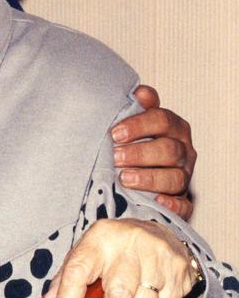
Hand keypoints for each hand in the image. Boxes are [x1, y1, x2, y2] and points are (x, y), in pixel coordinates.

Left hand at [36, 218, 198, 297]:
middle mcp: (128, 243)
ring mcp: (158, 255)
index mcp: (97, 238)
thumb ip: (63, 284)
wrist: (156, 234)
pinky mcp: (180, 270)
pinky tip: (147, 295)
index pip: (77, 272)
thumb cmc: (110, 251)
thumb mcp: (83, 258)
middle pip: (118, 296)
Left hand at [111, 85, 195, 218]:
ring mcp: (183, 177)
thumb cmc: (130, 144)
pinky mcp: (181, 202)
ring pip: (175, 178)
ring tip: (124, 178)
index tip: (115, 133)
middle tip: (115, 157)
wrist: (130, 177)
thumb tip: (139, 92)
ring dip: (149, 178)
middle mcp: (182, 151)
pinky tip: (156, 202)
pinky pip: (183, 206)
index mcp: (172, 128)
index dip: (139, 125)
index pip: (162, 120)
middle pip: (169, 150)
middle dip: (140, 153)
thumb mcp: (130, 123)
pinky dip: (171, 205)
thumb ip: (135, 108)